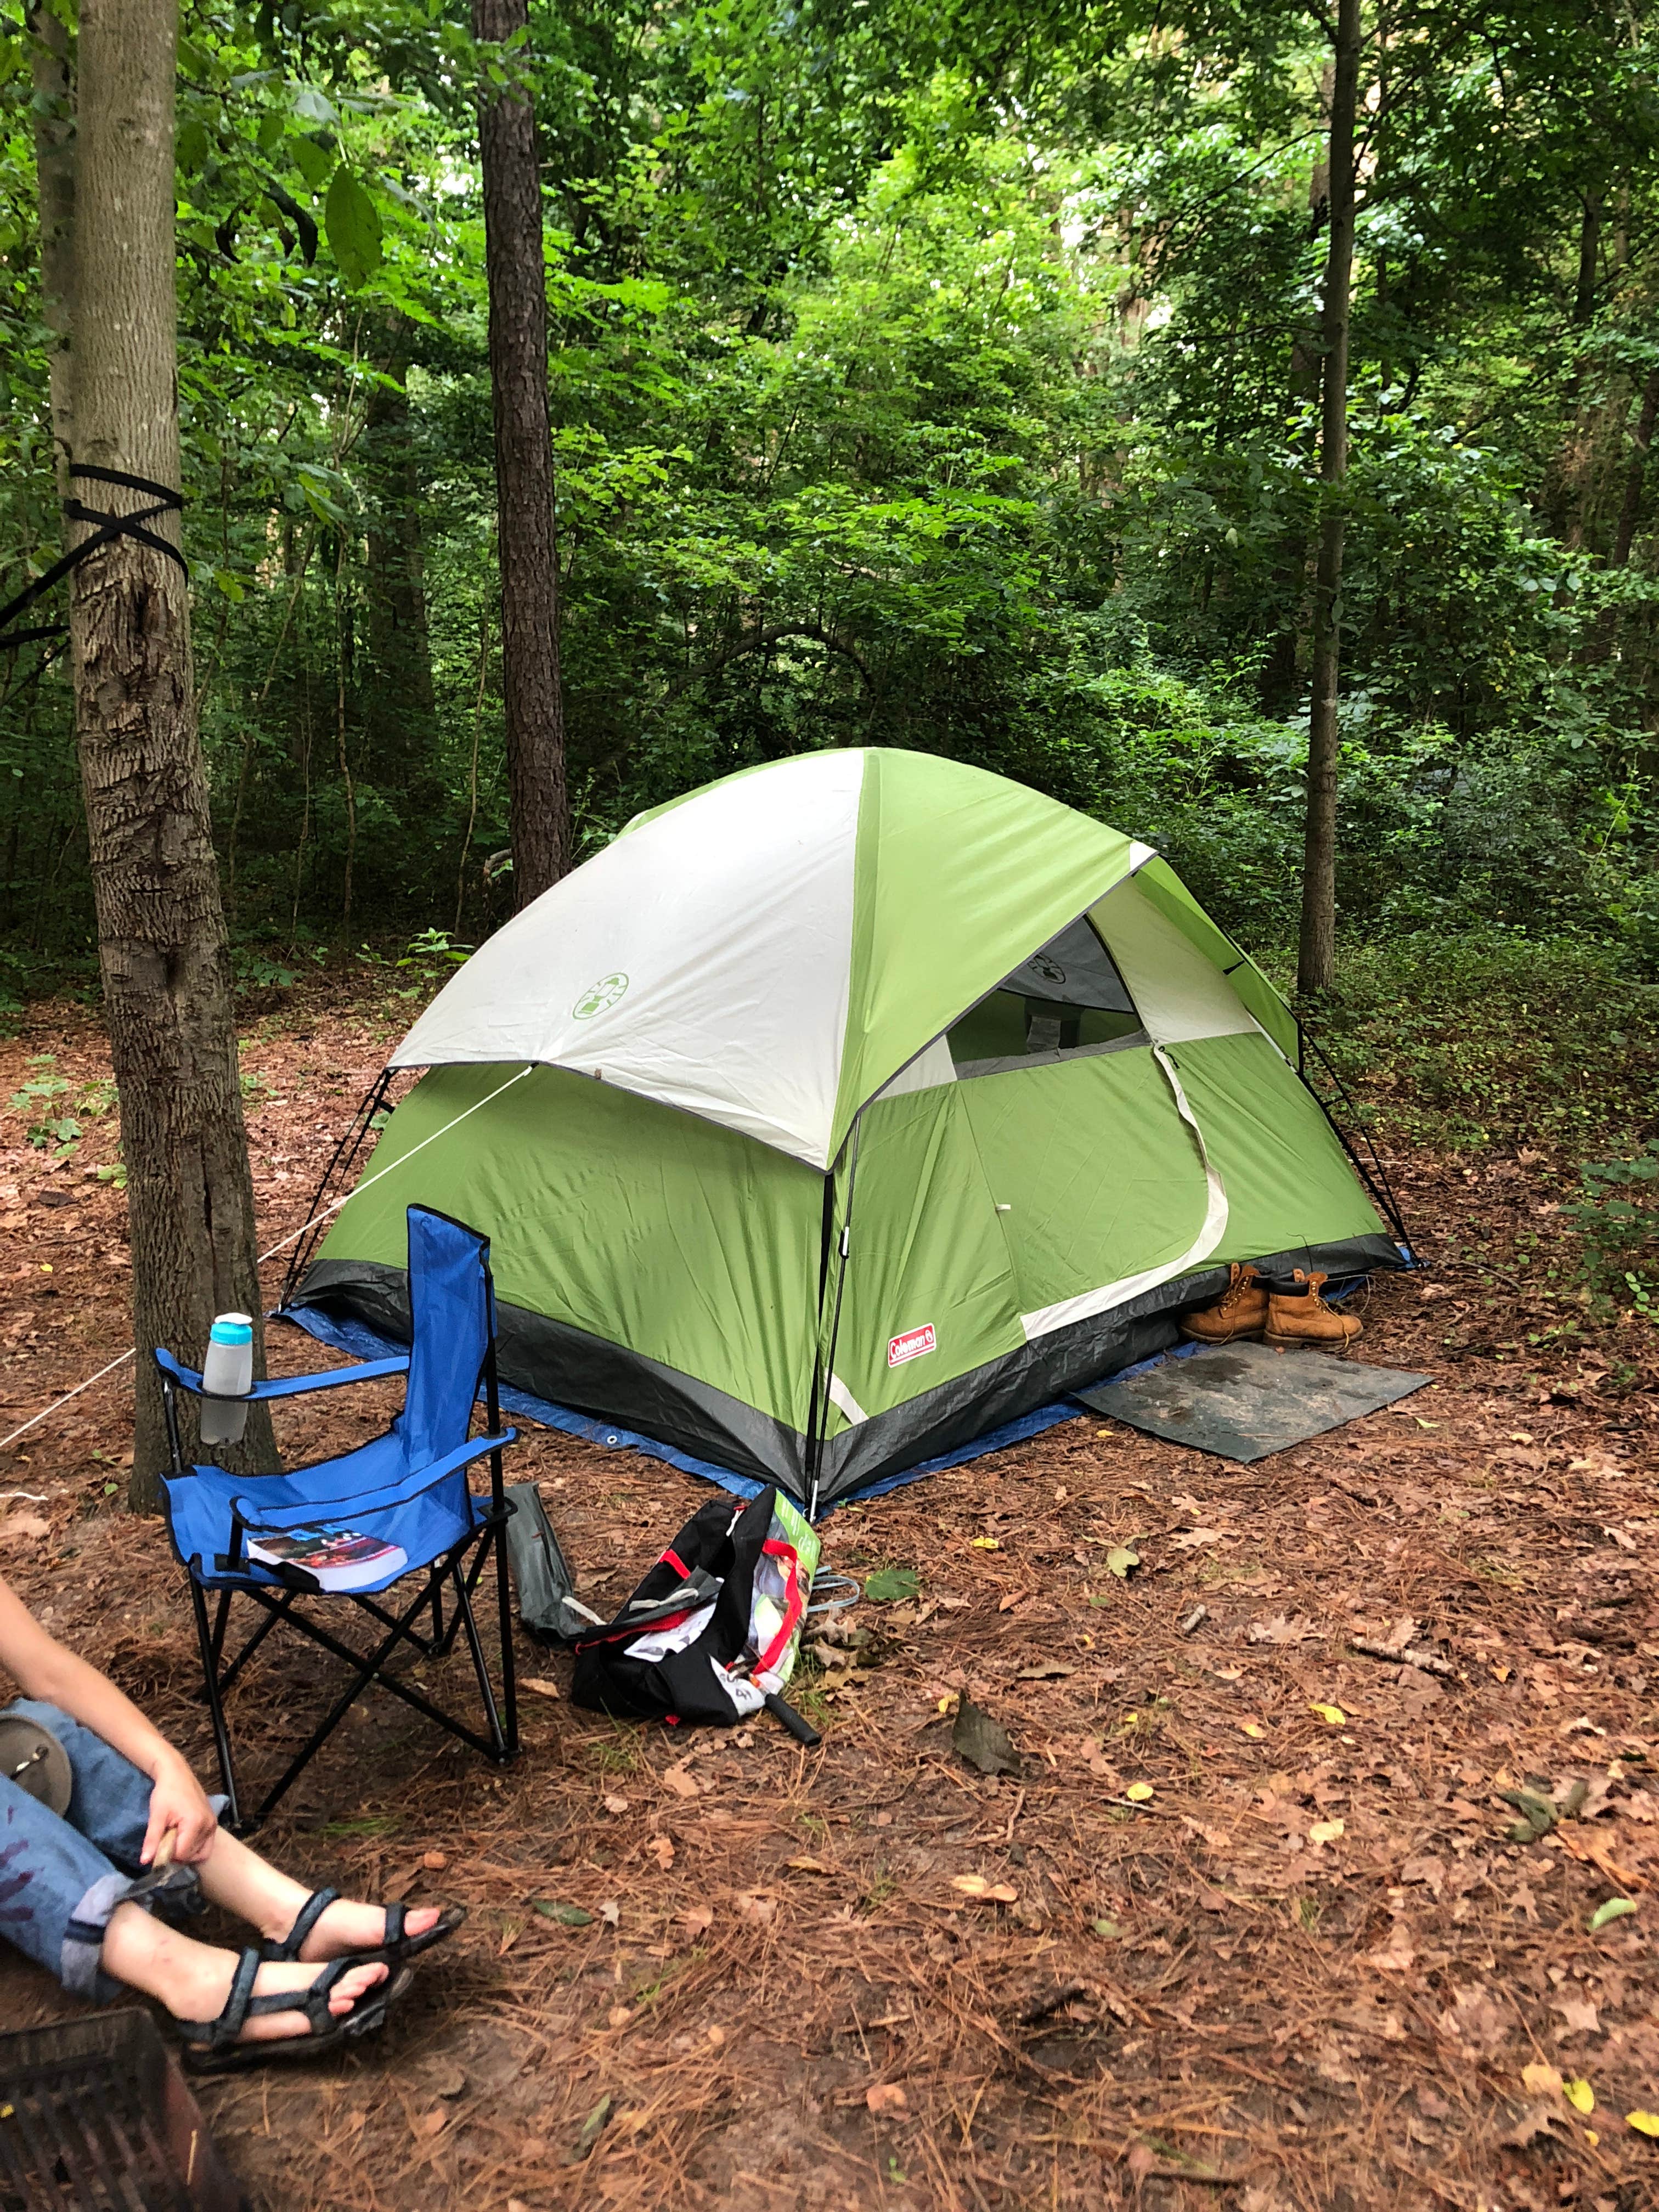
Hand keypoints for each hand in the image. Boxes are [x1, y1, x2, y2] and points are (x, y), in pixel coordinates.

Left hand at [143, 1748, 217, 1866]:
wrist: (177, 1773)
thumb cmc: (166, 1792)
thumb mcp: (156, 1816)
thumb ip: (152, 1840)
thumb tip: (144, 1862)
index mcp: (195, 1823)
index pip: (182, 1854)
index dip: (168, 1855)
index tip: (158, 1847)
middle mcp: (208, 1826)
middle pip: (192, 1855)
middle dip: (177, 1855)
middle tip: (165, 1842)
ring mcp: (213, 1824)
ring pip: (200, 1853)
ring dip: (186, 1853)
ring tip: (174, 1841)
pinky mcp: (213, 1823)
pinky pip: (206, 1845)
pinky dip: (195, 1848)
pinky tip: (183, 1840)